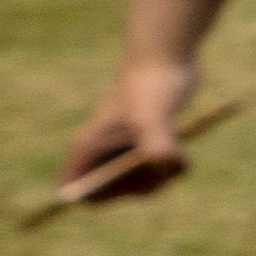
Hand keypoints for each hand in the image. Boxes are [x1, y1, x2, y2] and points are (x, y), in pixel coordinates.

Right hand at [61, 56, 197, 204]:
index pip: (72, 188)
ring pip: (137, 182)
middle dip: (137, 189)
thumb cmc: (153, 84)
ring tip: (176, 161)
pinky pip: (157, 170)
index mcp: (88, 146)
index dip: (94, 197)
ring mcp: (125, 146)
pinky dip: (172, 169)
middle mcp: (103, 149)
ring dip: (159, 179)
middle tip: (162, 174)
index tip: (127, 187)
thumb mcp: (153, 116)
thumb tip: (167, 168)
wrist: (169, 58)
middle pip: (110, 191)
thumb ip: (157, 143)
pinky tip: (183, 156)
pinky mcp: (148, 140)